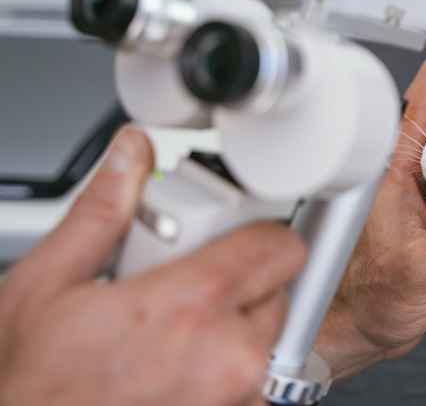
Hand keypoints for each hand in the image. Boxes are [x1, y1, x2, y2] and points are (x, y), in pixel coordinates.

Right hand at [0, 127, 305, 405]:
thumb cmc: (32, 383)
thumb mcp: (48, 283)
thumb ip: (102, 211)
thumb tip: (131, 155)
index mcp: (189, 307)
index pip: (281, 245)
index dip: (258, 229)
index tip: (233, 231)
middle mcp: (227, 356)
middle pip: (279, 287)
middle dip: (242, 276)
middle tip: (190, 281)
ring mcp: (235, 396)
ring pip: (270, 334)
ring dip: (236, 323)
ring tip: (178, 328)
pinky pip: (257, 377)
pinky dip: (230, 363)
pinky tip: (181, 363)